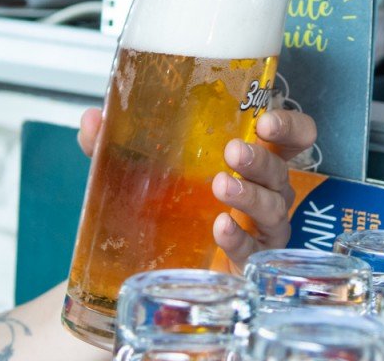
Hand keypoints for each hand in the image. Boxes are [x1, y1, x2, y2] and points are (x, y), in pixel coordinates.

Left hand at [76, 106, 316, 269]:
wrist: (166, 263)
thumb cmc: (175, 203)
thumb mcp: (146, 170)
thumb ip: (119, 145)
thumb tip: (92, 120)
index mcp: (253, 158)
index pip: (291, 137)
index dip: (288, 125)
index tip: (266, 120)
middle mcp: (266, 190)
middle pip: (282, 170)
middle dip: (261, 159)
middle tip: (234, 151)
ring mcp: (263, 228)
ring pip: (275, 208)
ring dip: (250, 195)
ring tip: (222, 187)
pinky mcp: (251, 261)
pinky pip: (254, 249)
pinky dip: (239, 237)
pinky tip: (221, 228)